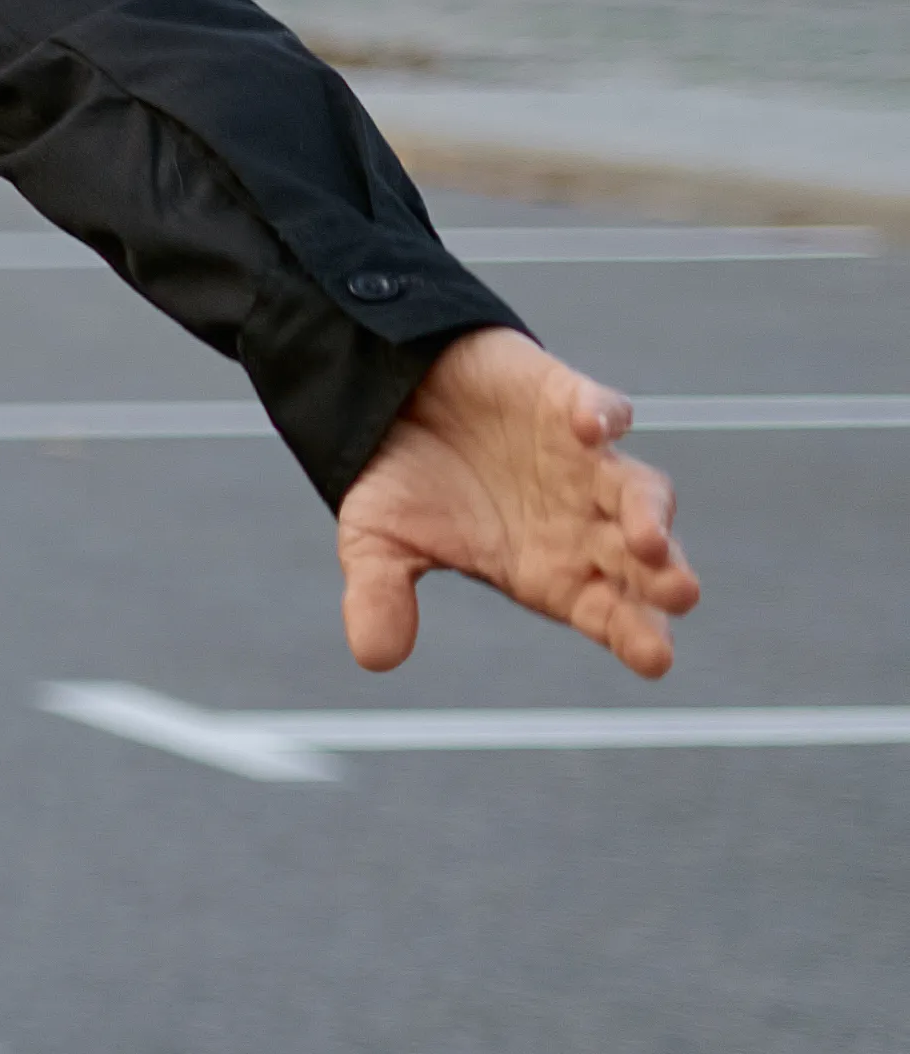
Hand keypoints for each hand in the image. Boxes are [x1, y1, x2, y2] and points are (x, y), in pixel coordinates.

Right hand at [334, 326, 699, 676]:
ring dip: (648, 513)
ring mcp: (582, 462)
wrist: (395, 396)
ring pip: (638, 491)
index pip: (605, 609)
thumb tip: (375, 658)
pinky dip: (602, 417)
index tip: (654, 657)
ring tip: (647, 539)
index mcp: (547, 568)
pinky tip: (590, 430)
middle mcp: (581, 520)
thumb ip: (380, 596)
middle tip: (677, 596)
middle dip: (663, 577)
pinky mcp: (569, 401)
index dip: (632, 631)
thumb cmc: (405, 479)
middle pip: (639, 559)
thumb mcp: (377, 543)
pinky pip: (600, 409)